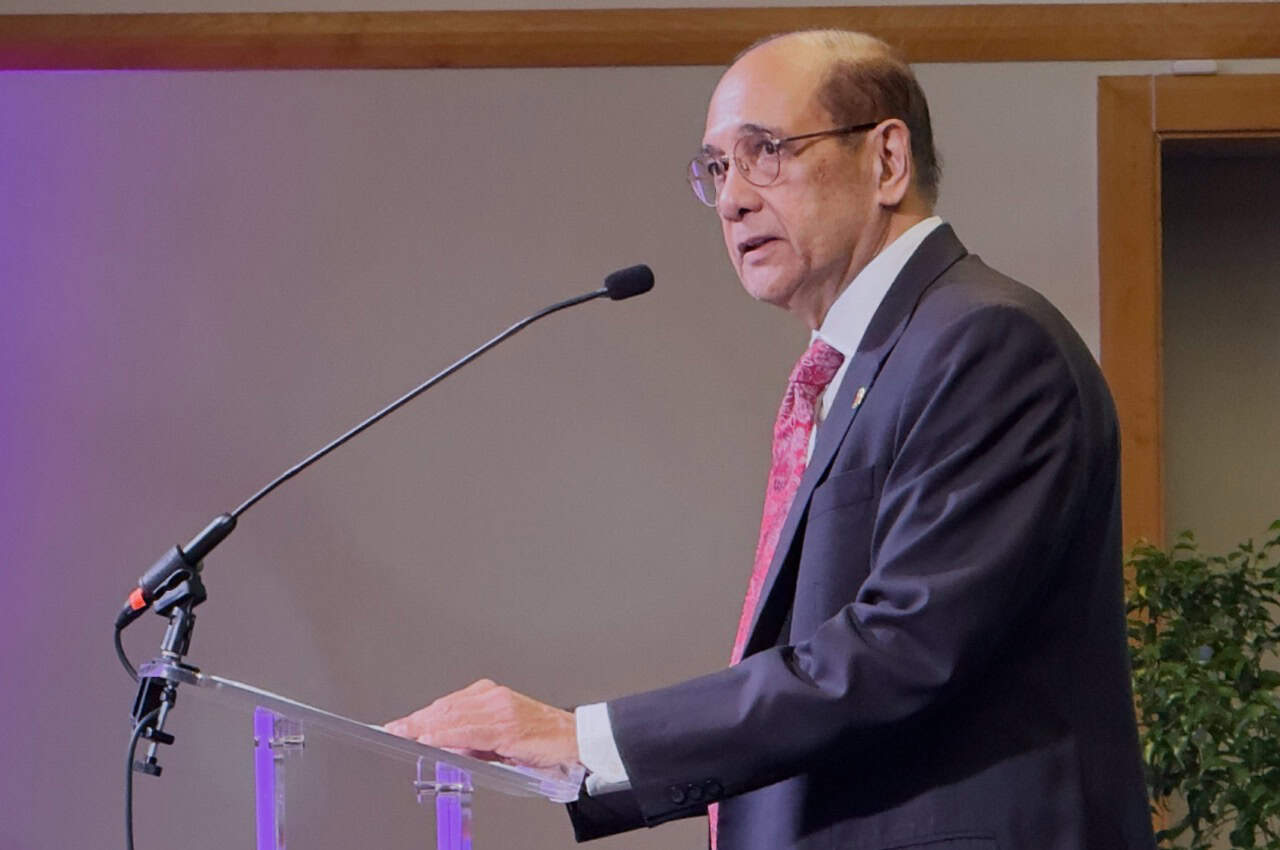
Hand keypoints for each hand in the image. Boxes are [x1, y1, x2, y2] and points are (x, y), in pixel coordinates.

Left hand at [385, 679, 579, 769]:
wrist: (575, 740)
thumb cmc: (542, 739)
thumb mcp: (501, 737)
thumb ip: (474, 739)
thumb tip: (445, 745)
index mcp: (492, 696)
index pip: (449, 705)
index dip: (422, 715)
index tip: (402, 723)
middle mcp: (494, 697)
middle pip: (446, 708)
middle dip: (417, 720)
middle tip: (393, 728)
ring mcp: (500, 709)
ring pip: (453, 716)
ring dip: (424, 725)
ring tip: (403, 732)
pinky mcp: (507, 725)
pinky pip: (468, 730)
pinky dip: (446, 735)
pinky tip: (430, 738)